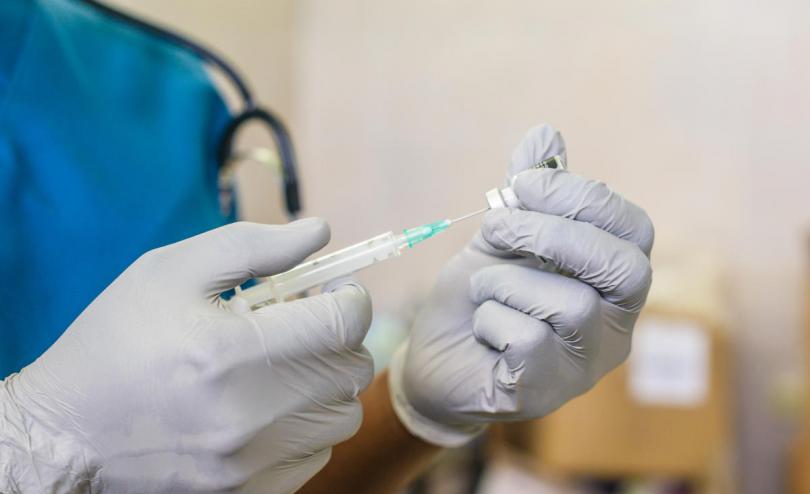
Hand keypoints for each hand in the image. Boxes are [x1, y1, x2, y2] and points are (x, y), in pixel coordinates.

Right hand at [0, 220, 373, 492]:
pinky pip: (318, 454)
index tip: (334, 291)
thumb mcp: (170, 272)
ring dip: (326, 382)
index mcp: (230, 351)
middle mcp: (249, 414)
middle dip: (337, 338)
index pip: (342, 323)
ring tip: (284, 367)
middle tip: (304, 325)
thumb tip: (319, 232)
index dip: (350, 298)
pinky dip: (307, 426)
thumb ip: (253, 246)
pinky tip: (269, 408)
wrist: (67, 433)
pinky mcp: (249, 492)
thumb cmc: (118, 342)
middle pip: (351, 370)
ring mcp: (251, 462)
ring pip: (342, 415)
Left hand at [389, 124, 653, 445]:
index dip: (582, 196)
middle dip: (553, 233)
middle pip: (625, 267)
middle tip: (496, 226)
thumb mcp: (501, 236)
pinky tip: (482, 328)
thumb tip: (545, 132)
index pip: (634, 228)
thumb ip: (526, 192)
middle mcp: (615, 323)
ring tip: (483, 289)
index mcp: (610, 277)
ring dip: (506, 280)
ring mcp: (587, 363)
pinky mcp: (548, 390)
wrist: (435, 357)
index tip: (521, 184)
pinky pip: (529, 339)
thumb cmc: (479, 295)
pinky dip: (491, 319)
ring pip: (571, 303)